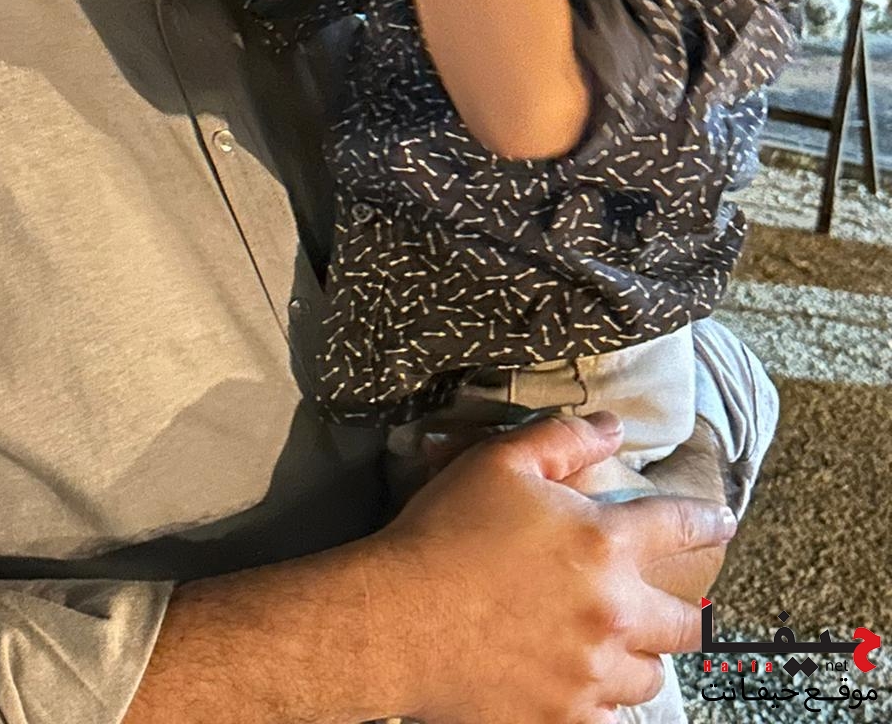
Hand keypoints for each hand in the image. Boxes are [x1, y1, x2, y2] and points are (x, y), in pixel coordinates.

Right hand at [368, 412, 735, 722]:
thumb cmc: (446, 532)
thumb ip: (563, 438)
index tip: (723, 522)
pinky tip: (584, 686)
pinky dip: (604, 703)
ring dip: (639, 658)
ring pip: (650, 676)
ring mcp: (592, 674)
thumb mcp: (500, 462)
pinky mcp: (564, 718)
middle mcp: (612, 613)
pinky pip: (610, 720)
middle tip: (674, 606)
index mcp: (603, 544)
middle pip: (685, 622)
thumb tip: (613, 428)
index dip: (708, 520)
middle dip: (684, 610)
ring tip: (617, 646)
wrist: (400, 617)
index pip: (680, 526)